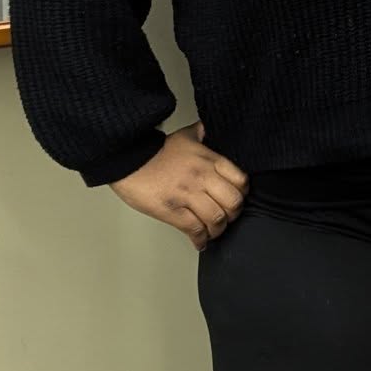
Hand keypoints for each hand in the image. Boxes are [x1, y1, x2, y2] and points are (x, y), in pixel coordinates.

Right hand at [110, 123, 248, 249]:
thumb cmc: (154, 151)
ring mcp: (188, 195)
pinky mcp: (172, 211)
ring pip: (217, 219)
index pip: (240, 180)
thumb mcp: (184, 136)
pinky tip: (199, 242)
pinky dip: (200, 240)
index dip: (242, 193)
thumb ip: (200, 132)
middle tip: (227, 218)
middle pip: (233, 202)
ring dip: (218, 230)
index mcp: (209, 160)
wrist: (128, 159)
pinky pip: (195, 229)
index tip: (237, 199)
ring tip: (213, 232)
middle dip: (233, 214)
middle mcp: (203, 177)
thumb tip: (207, 129)